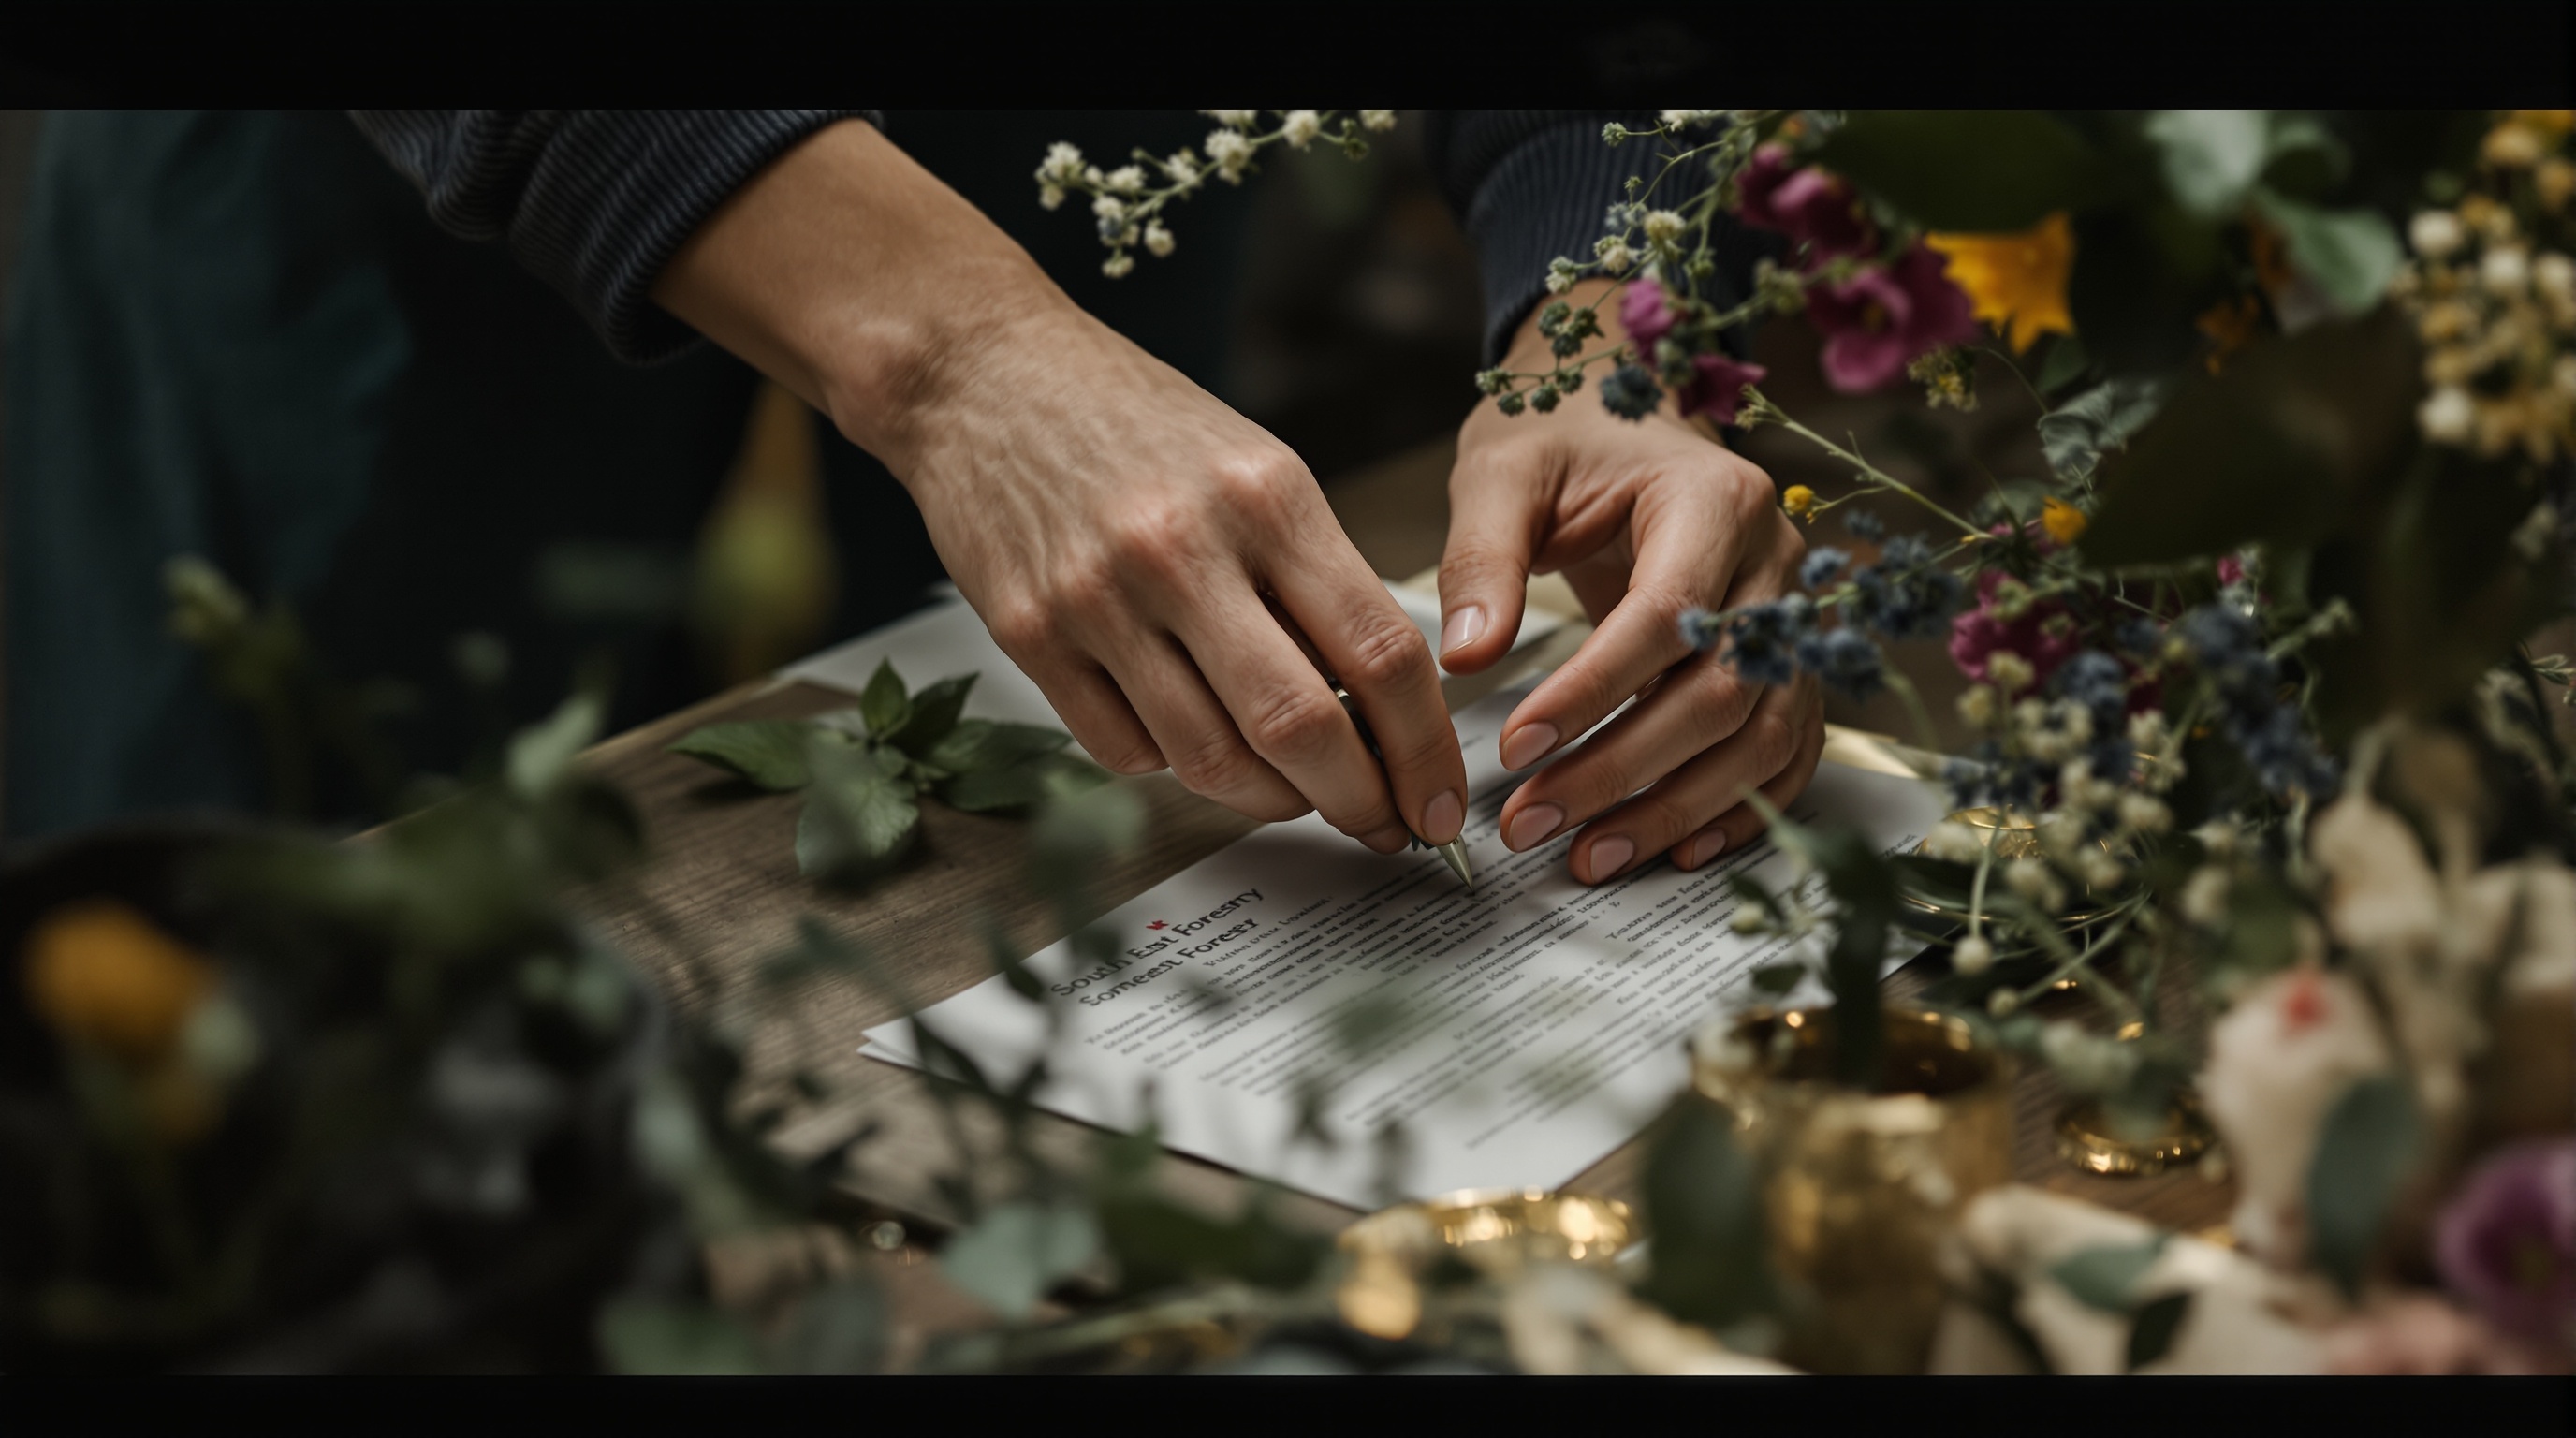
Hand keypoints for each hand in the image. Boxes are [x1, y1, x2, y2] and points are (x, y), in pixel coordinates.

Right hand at [653, 121, 1466, 849]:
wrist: (981, 372)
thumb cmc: (1133, 420)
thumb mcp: (1256, 466)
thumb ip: (1316, 577)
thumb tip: (1382, 705)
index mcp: (1266, 498)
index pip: (1380, 652)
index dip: (1424, 748)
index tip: (1440, 798)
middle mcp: (1184, 550)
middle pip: (1302, 726)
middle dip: (1359, 800)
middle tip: (1383, 825)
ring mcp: (1098, 598)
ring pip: (1211, 758)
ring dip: (1272, 800)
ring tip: (1298, 794)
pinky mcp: (1027, 635)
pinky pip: (1124, 750)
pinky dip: (1173, 767)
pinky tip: (1194, 739)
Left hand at [1438, 280, 1824, 883]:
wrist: (1626, 420)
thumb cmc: (1564, 439)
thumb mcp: (1503, 473)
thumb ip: (1483, 559)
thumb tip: (1468, 657)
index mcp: (1716, 499)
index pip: (1665, 616)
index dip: (1593, 694)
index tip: (1515, 748)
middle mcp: (1777, 563)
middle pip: (1720, 692)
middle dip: (1623, 770)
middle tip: (1532, 820)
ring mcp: (1794, 618)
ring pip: (1758, 737)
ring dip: (1674, 809)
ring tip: (1585, 856)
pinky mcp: (1788, 662)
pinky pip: (1784, 751)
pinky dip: (1735, 808)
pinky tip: (1670, 848)